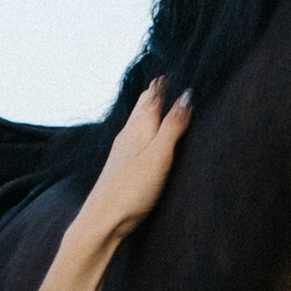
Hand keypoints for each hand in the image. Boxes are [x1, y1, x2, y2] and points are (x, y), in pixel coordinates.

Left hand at [78, 80, 191, 247]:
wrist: (102, 221)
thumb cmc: (131, 189)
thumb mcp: (159, 155)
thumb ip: (173, 125)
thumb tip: (188, 93)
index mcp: (139, 127)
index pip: (153, 95)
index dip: (165, 82)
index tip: (177, 69)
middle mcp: (128, 134)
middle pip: (143, 106)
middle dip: (157, 92)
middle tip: (168, 80)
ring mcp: (122, 150)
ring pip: (138, 121)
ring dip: (150, 109)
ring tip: (159, 101)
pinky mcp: (121, 166)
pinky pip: (135, 137)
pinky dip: (145, 128)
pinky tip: (144, 137)